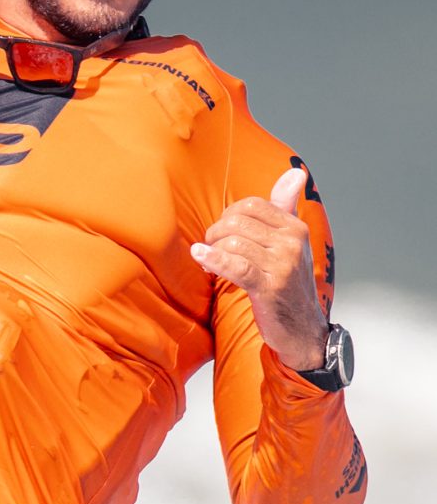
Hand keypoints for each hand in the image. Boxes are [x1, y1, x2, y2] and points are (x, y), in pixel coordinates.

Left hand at [191, 167, 328, 371]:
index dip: (228, 215)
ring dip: (212, 249)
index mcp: (295, 228)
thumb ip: (286, 208)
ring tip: (207, 260)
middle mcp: (292, 242)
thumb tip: (295, 173)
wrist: (303, 329)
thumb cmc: (289, 284)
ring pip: (234, 242)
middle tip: (211, 248)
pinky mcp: (270, 287)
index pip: (252, 205)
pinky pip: (235, 266)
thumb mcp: (291, 243)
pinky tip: (200, 256)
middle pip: (238, 221)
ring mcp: (282, 265)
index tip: (222, 232)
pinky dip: (213, 259)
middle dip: (216, 233)